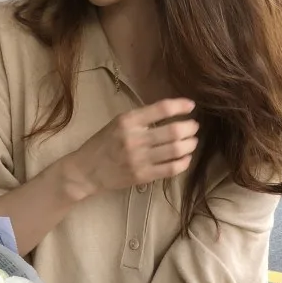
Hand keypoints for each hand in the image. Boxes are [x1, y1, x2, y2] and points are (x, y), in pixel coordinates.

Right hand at [64, 99, 198, 199]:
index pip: (161, 109)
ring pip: (176, 150)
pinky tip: (186, 159)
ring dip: (189, 145)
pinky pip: (171, 169)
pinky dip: (183, 163)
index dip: (180, 106)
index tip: (191, 106)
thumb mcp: (118, 123)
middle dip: (190, 127)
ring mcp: (139, 159)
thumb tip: (170, 113)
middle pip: (174, 131)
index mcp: (128, 121)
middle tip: (194, 127)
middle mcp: (135, 139)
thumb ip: (141, 119)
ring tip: (192, 142)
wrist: (87, 171)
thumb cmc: (103, 144)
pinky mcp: (143, 176)